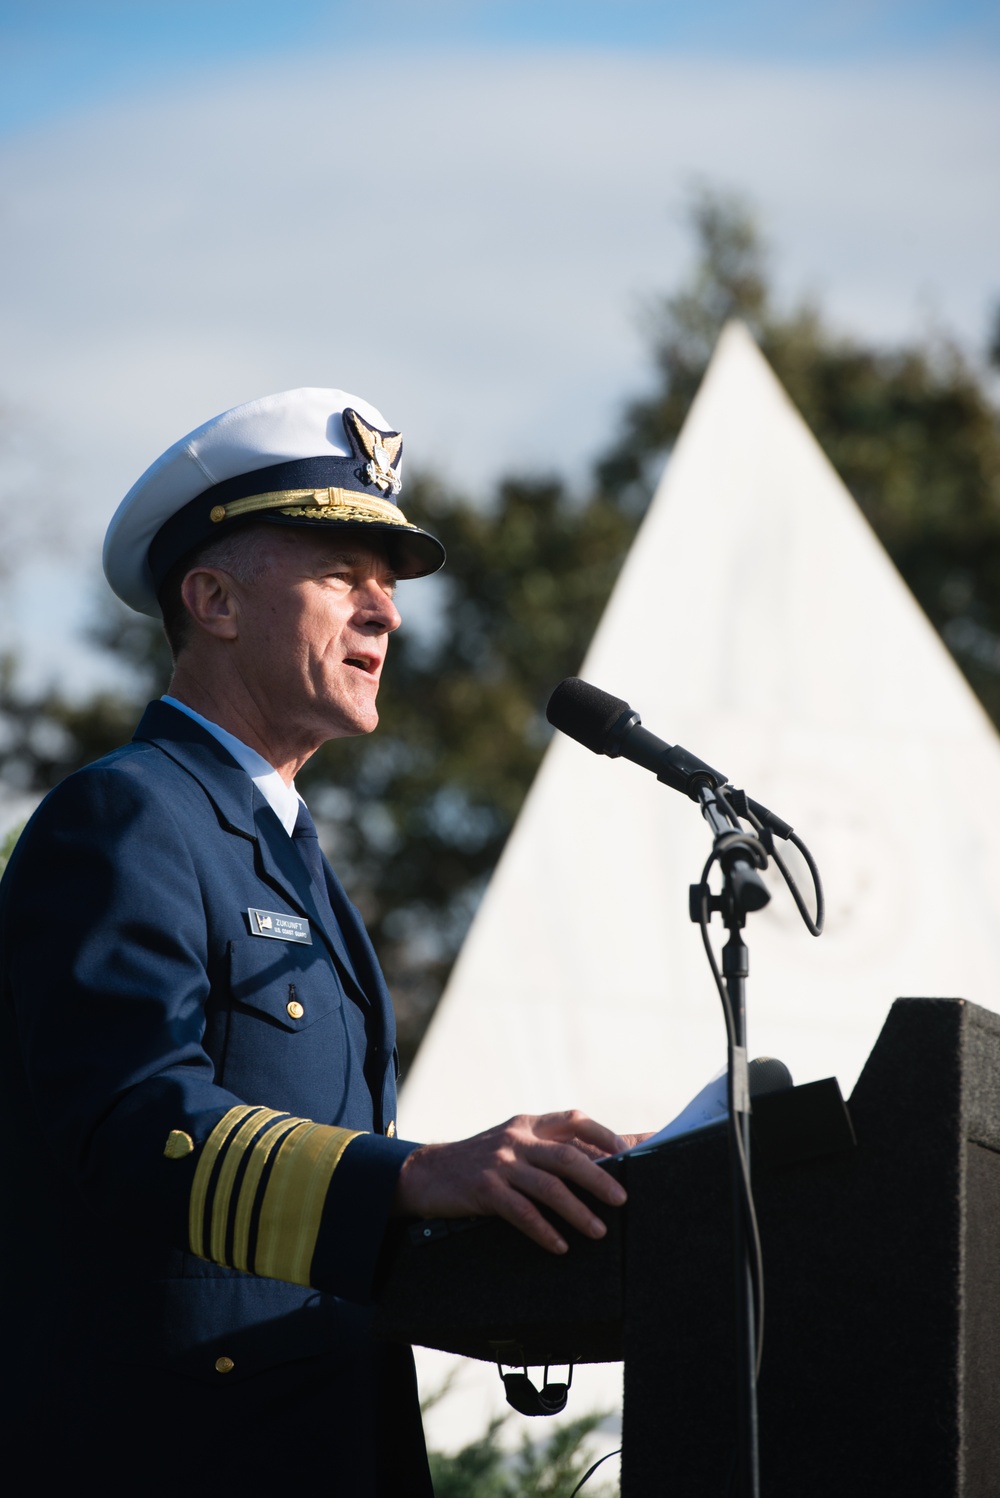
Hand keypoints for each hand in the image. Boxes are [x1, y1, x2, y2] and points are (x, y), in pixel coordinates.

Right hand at [393, 1109, 629, 1254]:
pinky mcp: (484, 1190)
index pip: (574, 1120)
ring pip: (548, 1186)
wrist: (426, 1173)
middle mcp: (516, 1139)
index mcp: (528, 1124)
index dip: (605, 1134)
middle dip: (600, 1177)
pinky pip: (521, 1212)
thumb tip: (604, 1159)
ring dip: (577, 1210)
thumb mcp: (514, 1144)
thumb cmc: (481, 1161)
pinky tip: (560, 1245)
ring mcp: (500, 1163)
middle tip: (624, 1199)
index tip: (630, 1151)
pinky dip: (544, 1230)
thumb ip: (550, 1148)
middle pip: (567, 1155)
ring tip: (599, 1231)